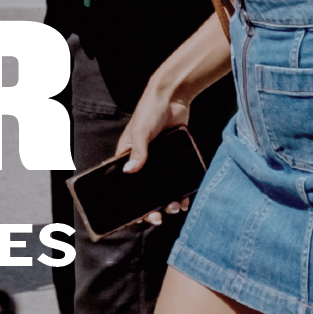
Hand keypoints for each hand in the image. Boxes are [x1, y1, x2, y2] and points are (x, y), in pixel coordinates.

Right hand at [111, 76, 193, 222]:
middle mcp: (143, 162)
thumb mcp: (141, 130)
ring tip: (176, 207)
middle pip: (146, 192)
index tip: (140, 217)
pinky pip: (177, 179)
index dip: (131, 204)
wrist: (174, 96)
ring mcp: (160, 162)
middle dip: (153, 208)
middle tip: (161, 216)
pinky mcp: (175, 158)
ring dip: (168, 201)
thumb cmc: (150, 110)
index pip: (126, 186)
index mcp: (127, 157)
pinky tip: (186, 198)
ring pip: (163, 189)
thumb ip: (138, 150)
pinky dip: (181, 191)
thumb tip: (129, 171)